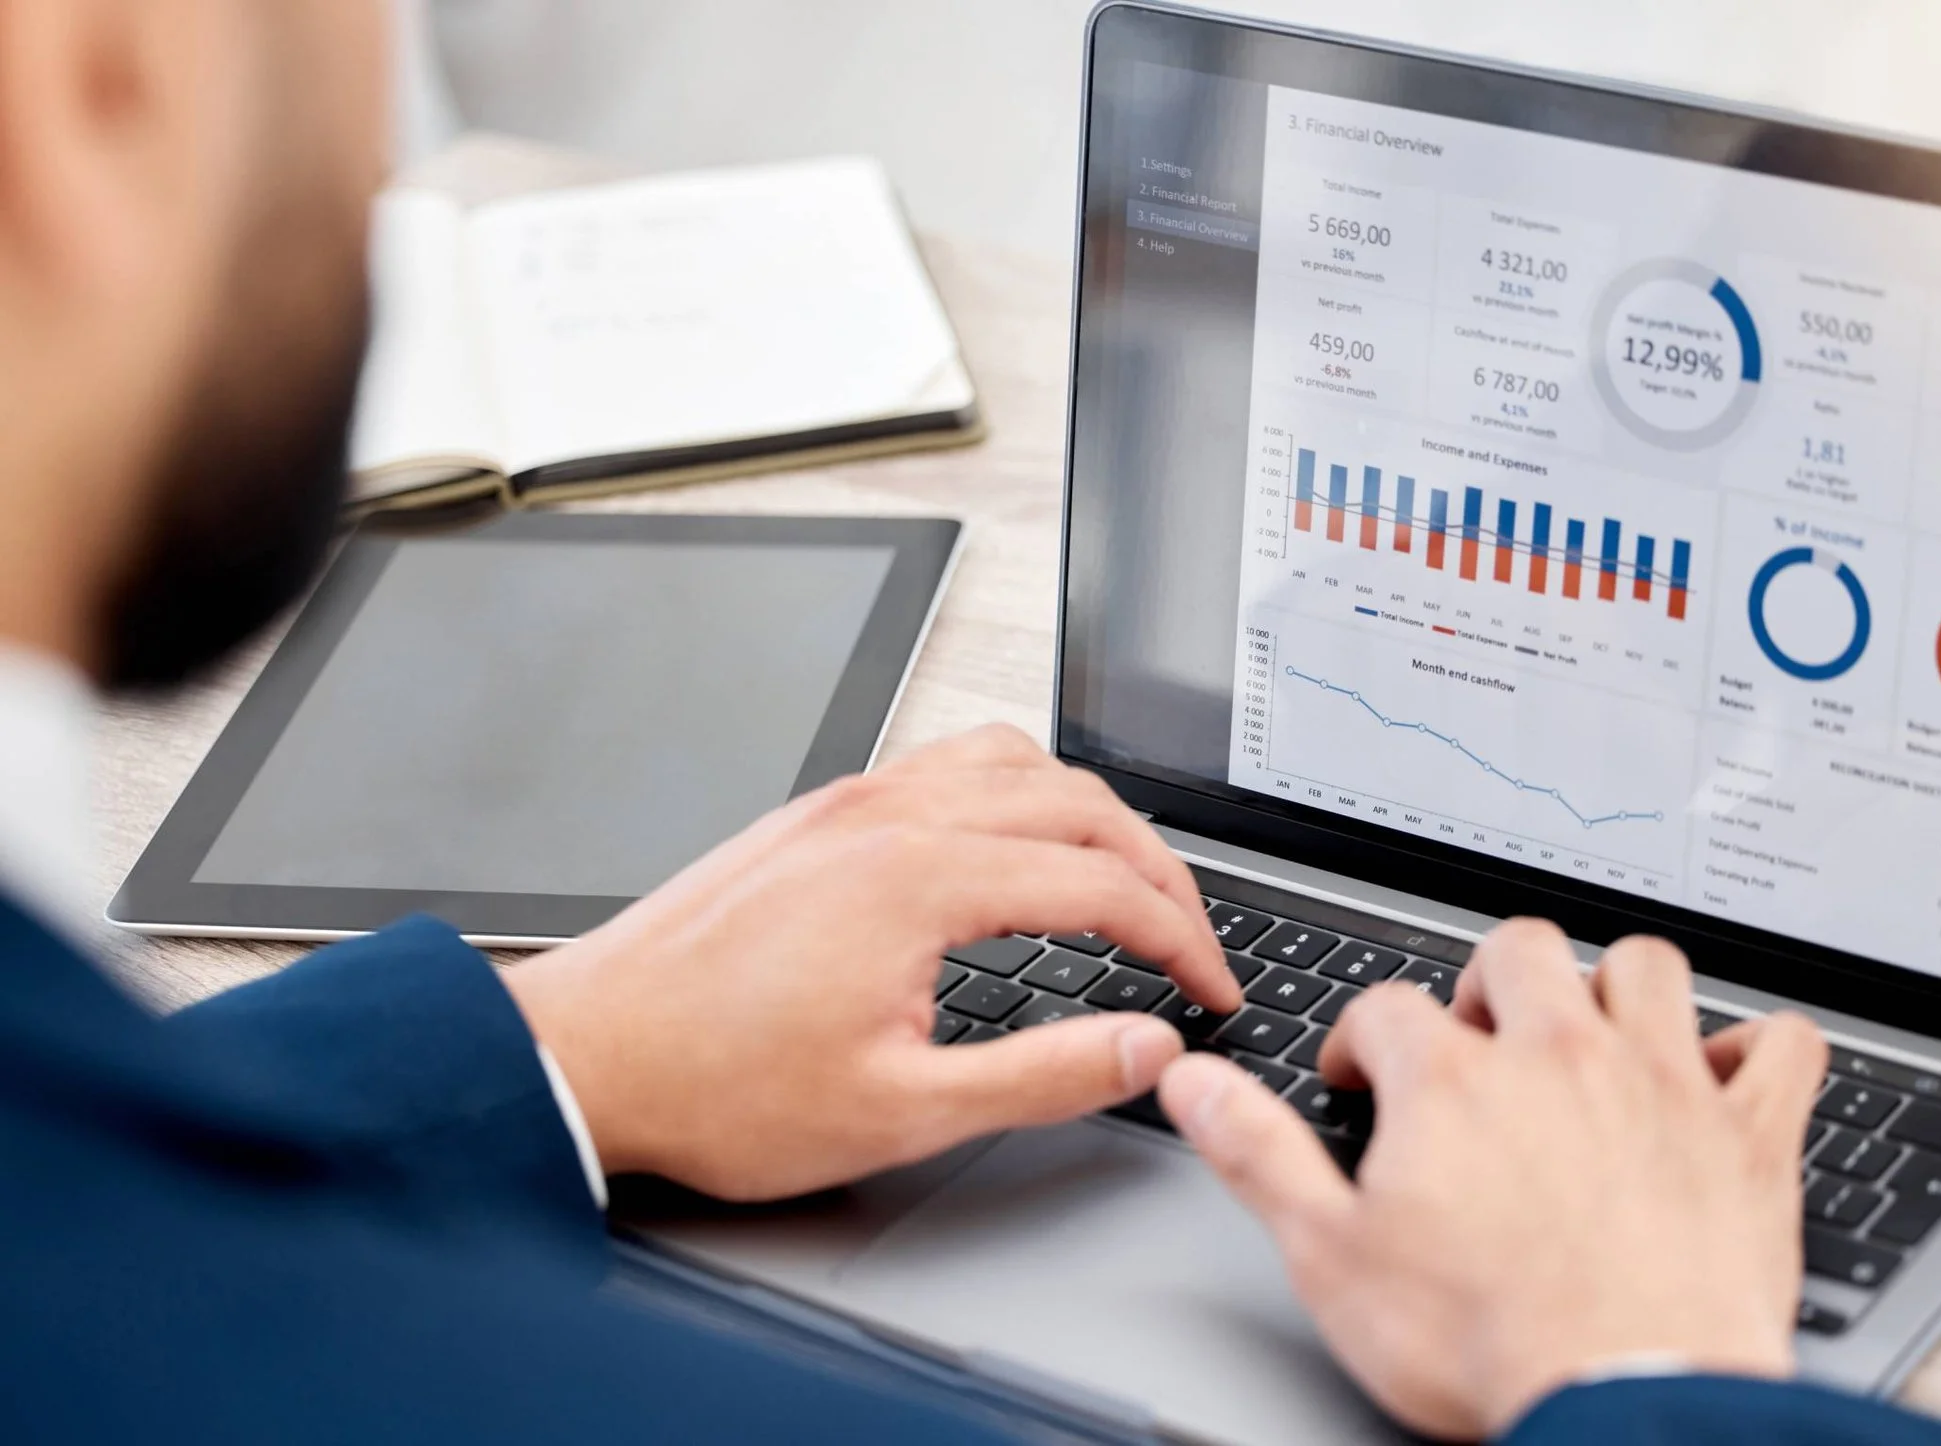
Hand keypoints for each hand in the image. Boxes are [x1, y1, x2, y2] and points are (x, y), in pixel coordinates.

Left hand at [504, 724, 1238, 1201]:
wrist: (584, 1053)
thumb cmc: (716, 1087)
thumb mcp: (901, 1111)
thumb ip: (1043, 1076)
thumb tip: (1145, 1049)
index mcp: (921, 879)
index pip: (1104, 885)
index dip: (1181, 941)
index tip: (1209, 990)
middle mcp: (891, 815)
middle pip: (1079, 804)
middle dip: (1158, 869)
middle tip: (1190, 937)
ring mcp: (851, 800)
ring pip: (1017, 761)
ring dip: (1091, 814)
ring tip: (1125, 877)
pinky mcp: (819, 812)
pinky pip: (950, 761)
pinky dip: (1018, 791)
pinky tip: (1016, 843)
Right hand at [1158, 919, 1825, 1439]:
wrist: (1628, 1402)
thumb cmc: (1488, 1344)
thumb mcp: (1332, 1259)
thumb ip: (1261, 1157)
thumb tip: (1195, 1086)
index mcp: (1455, 1083)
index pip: (1390, 1008)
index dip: (1363, 1042)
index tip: (1363, 1083)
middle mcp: (1560, 1057)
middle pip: (1519, 950)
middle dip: (1488, 984)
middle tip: (1478, 1043)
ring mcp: (1665, 1086)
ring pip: (1646, 967)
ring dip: (1616, 988)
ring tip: (1592, 1033)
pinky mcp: (1750, 1136)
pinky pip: (1782, 1041)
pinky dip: (1760, 1044)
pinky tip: (1729, 1069)